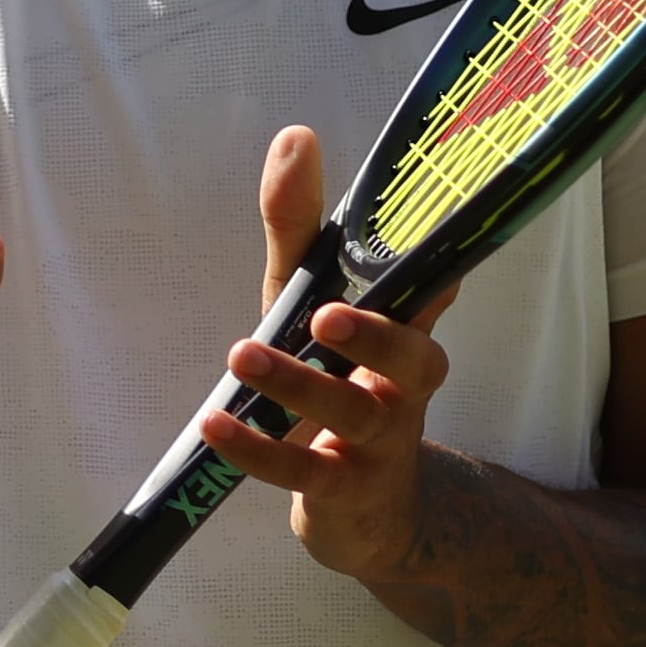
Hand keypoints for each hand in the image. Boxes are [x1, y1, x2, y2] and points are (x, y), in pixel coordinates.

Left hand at [198, 124, 455, 582]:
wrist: (365, 511)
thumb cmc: (335, 381)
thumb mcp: (308, 300)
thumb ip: (299, 225)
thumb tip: (296, 135)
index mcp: (407, 333)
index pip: (430, 292)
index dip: (431, 267)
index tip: (424, 233)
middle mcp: (405, 387)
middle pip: (413, 361)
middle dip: (375, 335)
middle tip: (327, 314)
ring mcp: (379, 443)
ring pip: (351, 414)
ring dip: (297, 386)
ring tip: (241, 356)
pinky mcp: (343, 492)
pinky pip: (303, 473)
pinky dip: (257, 450)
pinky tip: (215, 426)